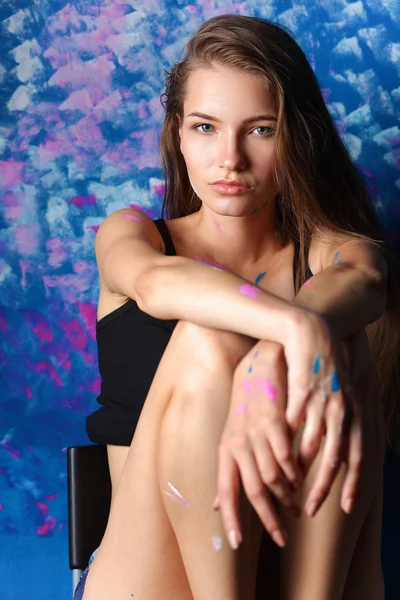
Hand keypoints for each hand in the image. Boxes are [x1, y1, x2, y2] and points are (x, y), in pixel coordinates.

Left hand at [214, 338, 303, 548]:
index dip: (231, 518)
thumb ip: (227, 471)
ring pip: (272, 476)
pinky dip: (295, 473)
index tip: (237, 543)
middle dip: (267, 518)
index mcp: (225, 451)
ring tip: (296, 508)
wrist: (258, 367)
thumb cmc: (246, 405)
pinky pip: (286, 456)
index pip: (225, 491)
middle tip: (282, 537)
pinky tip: (301, 481)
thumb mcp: (231, 437)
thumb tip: (214, 504)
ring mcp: (255, 434)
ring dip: (286, 496)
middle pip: (251, 490)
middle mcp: (237, 444)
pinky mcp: (273, 423)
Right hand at [283, 310, 362, 516]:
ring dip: (300, 469)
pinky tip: (276, 456)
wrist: (311, 330)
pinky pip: (294, 421)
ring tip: (288, 487)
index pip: (358, 456)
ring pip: (313, 443)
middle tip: (311, 508)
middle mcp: (343, 408)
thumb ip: (337, 424)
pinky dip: (286, 441)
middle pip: (336, 456)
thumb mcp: (338, 395)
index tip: (343, 507)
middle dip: (324, 486)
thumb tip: (331, 453)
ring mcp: (324, 398)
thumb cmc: (322, 365)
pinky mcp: (304, 389)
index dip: (352, 483)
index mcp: (354, 411)